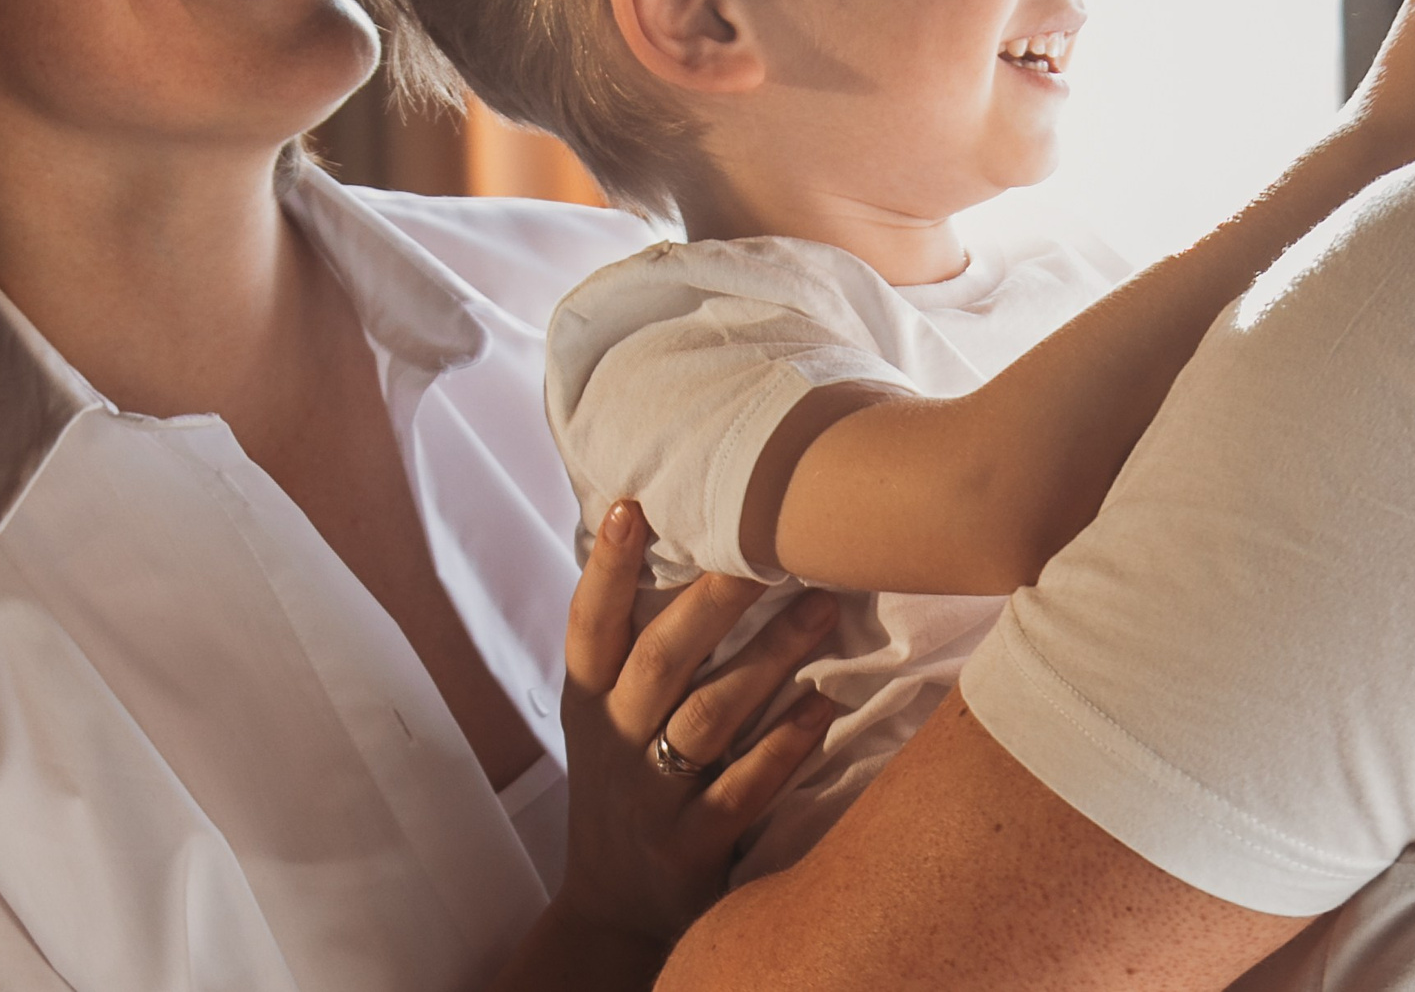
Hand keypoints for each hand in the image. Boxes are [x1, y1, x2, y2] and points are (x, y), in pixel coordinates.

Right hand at [546, 501, 838, 953]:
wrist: (613, 909)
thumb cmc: (625, 783)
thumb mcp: (605, 716)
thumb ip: (629, 641)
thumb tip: (657, 529)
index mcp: (591, 701)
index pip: (590, 625)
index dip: (608, 569)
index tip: (632, 506)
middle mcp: (615, 742)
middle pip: (660, 659)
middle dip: (713, 600)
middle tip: (769, 546)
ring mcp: (652, 796)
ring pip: (709, 717)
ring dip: (770, 659)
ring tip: (824, 607)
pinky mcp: (692, 846)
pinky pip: (744, 789)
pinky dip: (785, 745)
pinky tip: (825, 706)